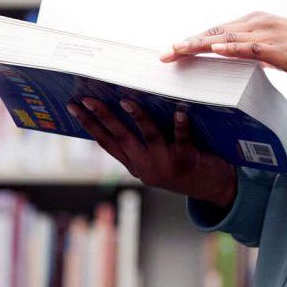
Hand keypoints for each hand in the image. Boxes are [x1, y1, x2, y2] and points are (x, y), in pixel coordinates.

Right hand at [67, 98, 237, 208]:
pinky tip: (180, 112)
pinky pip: (182, 140)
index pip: (106, 142)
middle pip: (120, 138)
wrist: (213, 188)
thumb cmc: (183, 165)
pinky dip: (180, 126)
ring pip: (148, 137)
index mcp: (134, 165)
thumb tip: (125, 104)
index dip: (88, 125)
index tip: (72, 107)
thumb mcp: (156, 159)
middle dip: (102, 117)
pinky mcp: (186, 160)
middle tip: (87, 99)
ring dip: (137, 118)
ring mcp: (165, 164)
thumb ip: (142, 143)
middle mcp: (145, 166)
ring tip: (125, 100)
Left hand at [160, 12, 286, 82]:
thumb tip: (238, 59)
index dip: (194, 41)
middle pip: (215, 33)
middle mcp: (258, 22)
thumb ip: (254, 52)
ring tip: (177, 51)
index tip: (173, 52)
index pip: (218, 31)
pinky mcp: (278, 48)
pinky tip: (215, 51)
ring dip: (199, 45)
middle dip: (188, 44)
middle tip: (164, 56)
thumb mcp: (274, 51)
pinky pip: (249, 47)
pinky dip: (231, 48)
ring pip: (226, 38)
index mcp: (256, 21)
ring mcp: (267, 33)